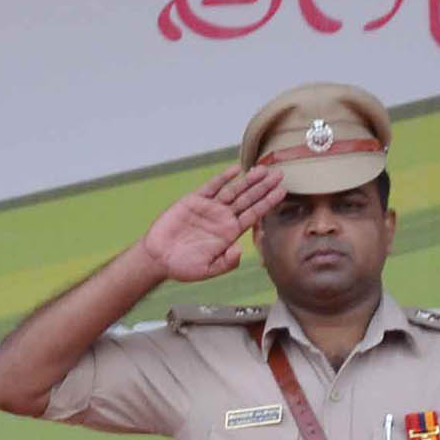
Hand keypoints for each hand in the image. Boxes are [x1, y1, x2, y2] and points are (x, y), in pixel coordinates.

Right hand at [142, 166, 284, 283]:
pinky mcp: (194, 201)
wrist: (157, 258)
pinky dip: (223, 178)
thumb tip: (240, 250)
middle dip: (264, 187)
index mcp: (229, 234)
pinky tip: (236, 170)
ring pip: (233, 190)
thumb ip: (225, 263)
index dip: (267, 203)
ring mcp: (209, 208)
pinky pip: (212, 187)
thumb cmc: (182, 267)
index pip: (253, 214)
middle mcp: (222, 218)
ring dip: (248, 180)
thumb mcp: (206, 271)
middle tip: (280, 174)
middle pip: (248, 199)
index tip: (282, 191)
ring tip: (263, 169)